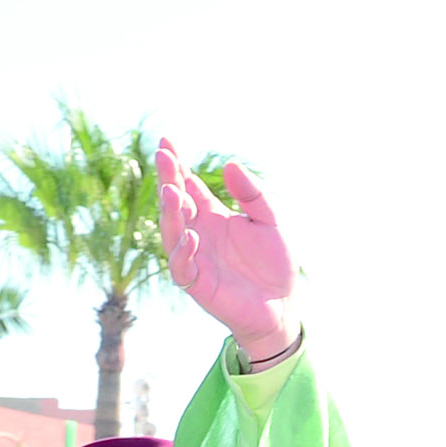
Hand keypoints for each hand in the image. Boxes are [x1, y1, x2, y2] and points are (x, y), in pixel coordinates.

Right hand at [160, 137, 298, 362]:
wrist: (282, 305)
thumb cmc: (275, 263)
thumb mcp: (270, 221)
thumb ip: (252, 195)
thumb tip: (231, 165)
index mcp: (212, 215)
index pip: (188, 185)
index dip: (176, 165)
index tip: (166, 142)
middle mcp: (198, 232)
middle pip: (175, 203)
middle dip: (168, 180)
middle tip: (163, 156)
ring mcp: (195, 257)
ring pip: (172, 231)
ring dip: (170, 212)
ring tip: (172, 192)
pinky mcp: (198, 283)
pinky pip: (182, 267)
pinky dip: (183, 251)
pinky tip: (191, 236)